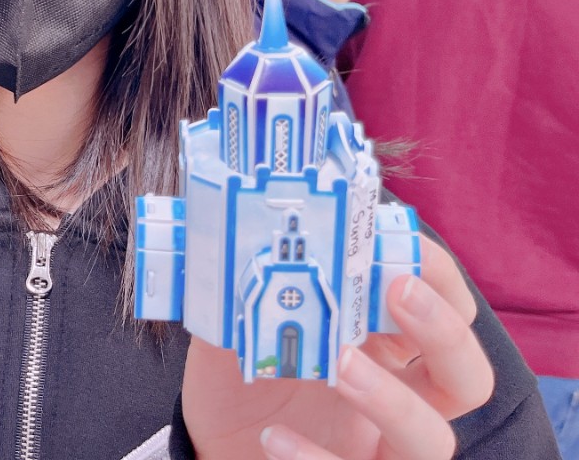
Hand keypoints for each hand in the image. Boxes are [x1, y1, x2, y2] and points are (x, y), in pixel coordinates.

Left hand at [183, 236, 493, 459]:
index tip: (405, 242)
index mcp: (383, 353)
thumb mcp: (240, 332)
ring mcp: (374, 450)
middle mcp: (396, 403)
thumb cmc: (240, 387)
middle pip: (467, 379)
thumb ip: (250, 297)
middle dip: (444, 332)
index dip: (439, 278)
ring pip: (431, 440)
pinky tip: (273, 435)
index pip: (447, 316)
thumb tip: (239, 237)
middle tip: (401, 290)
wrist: (207, 450)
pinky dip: (315, 459)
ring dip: (393, 399)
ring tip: (341, 363)